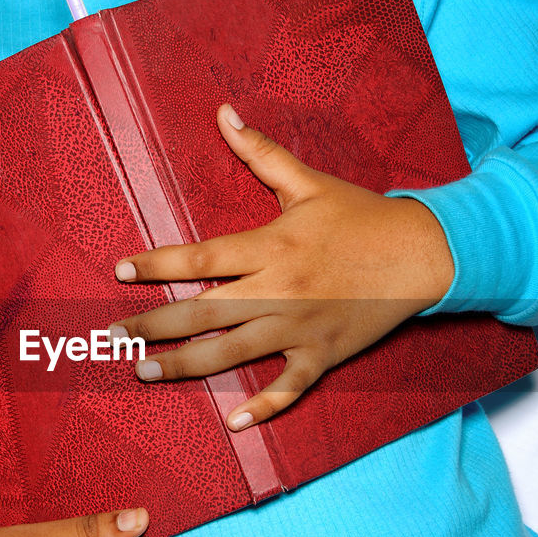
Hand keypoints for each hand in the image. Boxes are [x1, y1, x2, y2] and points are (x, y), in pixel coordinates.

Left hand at [111, 104, 454, 430]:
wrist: (424, 253)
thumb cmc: (362, 216)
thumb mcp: (309, 182)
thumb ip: (261, 153)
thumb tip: (223, 113)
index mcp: (272, 246)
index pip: (202, 258)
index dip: (157, 264)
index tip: (121, 272)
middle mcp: (280, 290)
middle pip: (204, 312)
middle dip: (154, 325)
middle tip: (113, 337)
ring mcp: (301, 327)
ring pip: (233, 352)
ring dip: (185, 366)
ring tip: (144, 372)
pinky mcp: (324, 354)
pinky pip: (289, 387)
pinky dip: (264, 407)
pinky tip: (233, 423)